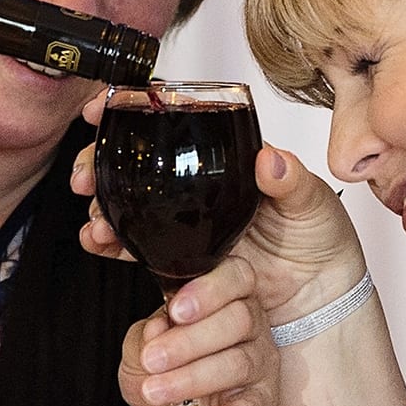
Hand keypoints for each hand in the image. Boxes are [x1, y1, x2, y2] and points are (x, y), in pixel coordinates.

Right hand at [73, 93, 368, 323]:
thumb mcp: (313, 203)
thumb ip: (292, 180)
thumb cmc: (321, 238)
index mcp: (227, 157)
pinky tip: (100, 243)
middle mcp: (200, 183)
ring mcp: (188, 218)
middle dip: (100, 163)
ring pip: (130, 202)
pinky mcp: (183, 256)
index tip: (99, 110)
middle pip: (137, 160)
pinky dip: (114, 244)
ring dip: (102, 206)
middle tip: (84, 178)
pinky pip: (139, 245)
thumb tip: (270, 159)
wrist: (320, 295)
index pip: (172, 120)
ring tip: (94, 221)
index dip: (130, 109)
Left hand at [115, 255, 278, 405]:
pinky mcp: (263, 400)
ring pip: (240, 362)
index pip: (235, 277)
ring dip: (195, 378)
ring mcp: (261, 361)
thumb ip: (144, 336)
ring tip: (157, 391)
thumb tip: (156, 330)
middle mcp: (252, 323)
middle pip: (238, 320)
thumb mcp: (142, 345)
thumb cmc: (165, 365)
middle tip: (152, 359)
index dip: (209, 291)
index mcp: (227, 295)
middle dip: (189, 341)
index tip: (176, 311)